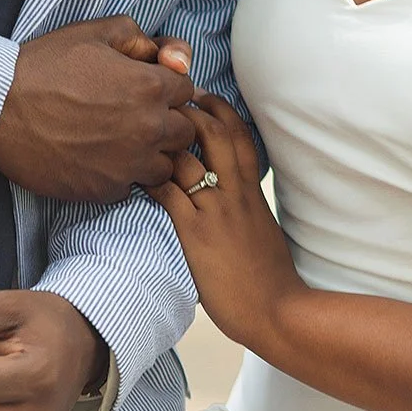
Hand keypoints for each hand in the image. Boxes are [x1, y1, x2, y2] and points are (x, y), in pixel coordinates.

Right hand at [0, 16, 194, 201]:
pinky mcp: (106, 190)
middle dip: (168, 121)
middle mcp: (149, 129)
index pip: (188, 91)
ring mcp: (129, 164)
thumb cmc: (46, 65)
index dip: (168, 88)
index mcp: (151, 87)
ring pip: (167, 165)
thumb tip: (174, 59)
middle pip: (185, 132)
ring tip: (123, 141)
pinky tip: (101, 158)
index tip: (147, 89)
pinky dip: (124, 175)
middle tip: (137, 115)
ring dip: (153, 154)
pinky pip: (133, 187)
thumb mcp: (97, 33)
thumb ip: (145, 40)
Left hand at [147, 95, 305, 350]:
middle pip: (216, 133)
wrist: (278, 311)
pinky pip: (168, 194)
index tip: (205, 100)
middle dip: (192, 110)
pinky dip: (149, 179)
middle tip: (172, 100)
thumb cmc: (272, 278)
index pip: (241, 137)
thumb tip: (235, 202)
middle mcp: (235, 193)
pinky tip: (133, 174)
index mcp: (253, 192)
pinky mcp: (196, 233)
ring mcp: (215, 211)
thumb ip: (249, 209)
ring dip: (165, 139)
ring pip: (190, 157)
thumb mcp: (264, 231)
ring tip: (144, 130)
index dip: (223, 112)